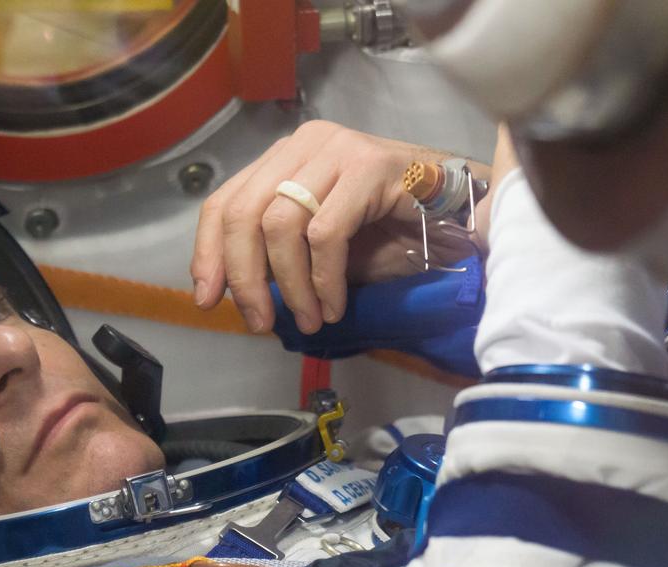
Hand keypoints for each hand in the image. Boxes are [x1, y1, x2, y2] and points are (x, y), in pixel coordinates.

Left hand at [191, 120, 488, 334]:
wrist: (459, 211)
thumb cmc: (388, 228)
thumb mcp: (317, 242)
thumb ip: (276, 253)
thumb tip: (235, 293)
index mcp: (283, 157)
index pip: (225, 201)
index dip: (208, 253)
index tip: (209, 299)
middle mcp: (305, 144)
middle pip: (245, 213)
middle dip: (244, 276)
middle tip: (259, 320)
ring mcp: (338, 150)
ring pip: (281, 224)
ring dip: (291, 285)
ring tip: (308, 319)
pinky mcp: (371, 166)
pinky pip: (326, 233)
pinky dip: (324, 279)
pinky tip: (334, 305)